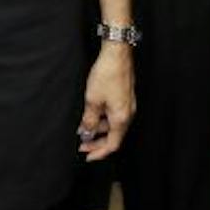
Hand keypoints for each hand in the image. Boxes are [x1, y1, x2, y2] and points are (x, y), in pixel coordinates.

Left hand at [76, 42, 134, 160]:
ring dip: (98, 128)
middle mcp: (128, 114)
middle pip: (113, 136)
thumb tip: (86, 134)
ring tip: (82, 127)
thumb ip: (89, 120)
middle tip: (81, 144)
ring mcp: (128, 105)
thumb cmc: (107, 75)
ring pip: (113, 124)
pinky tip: (91, 114)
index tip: (87, 156)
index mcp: (121, 118)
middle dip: (96, 141)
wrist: (117, 53)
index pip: (112, 144)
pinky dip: (102, 118)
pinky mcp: (125, 97)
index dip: (99, 152)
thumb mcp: (92, 100)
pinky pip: (114, 114)